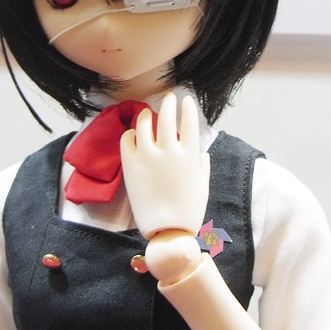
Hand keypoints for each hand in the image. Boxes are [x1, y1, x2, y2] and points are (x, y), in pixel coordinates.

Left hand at [120, 92, 209, 238]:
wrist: (166, 231)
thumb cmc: (188, 212)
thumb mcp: (203, 187)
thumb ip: (203, 167)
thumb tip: (202, 153)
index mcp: (189, 155)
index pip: (188, 120)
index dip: (187, 107)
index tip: (185, 100)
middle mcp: (168, 151)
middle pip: (167, 116)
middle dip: (168, 103)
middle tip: (168, 98)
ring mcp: (147, 157)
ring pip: (144, 123)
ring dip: (147, 115)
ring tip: (147, 114)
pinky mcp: (130, 165)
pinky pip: (127, 139)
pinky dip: (131, 133)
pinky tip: (134, 134)